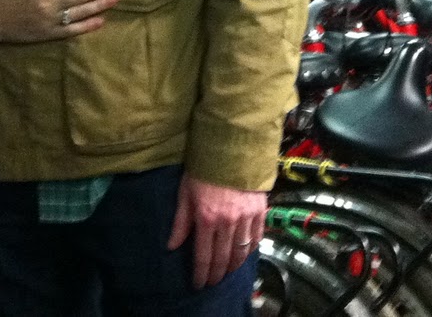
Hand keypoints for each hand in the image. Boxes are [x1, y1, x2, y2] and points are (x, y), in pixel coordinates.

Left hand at [167, 174, 264, 288]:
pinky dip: (250, 249)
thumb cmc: (204, 168)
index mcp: (206, 218)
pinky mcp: (259, 211)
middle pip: (223, 258)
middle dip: (217, 274)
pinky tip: (244, 253)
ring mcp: (246, 217)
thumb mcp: (185, 192)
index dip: (201, 273)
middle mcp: (228, 222)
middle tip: (212, 282)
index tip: (198, 284)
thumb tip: (171, 246)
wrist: (231, 148)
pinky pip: (256, 238)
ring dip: (234, 265)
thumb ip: (180, 222)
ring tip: (227, 271)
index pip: (203, 255)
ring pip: (241, 252)